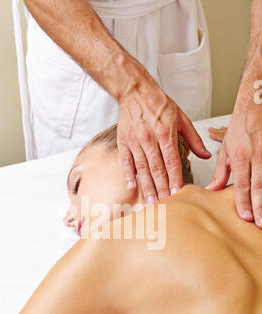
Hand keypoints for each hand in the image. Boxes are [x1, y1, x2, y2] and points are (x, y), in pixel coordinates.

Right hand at [116, 80, 211, 203]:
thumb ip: (194, 139)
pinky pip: (126, 162)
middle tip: (164, 204)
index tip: (177, 192)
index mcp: (165, 133)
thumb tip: (206, 156)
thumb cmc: (159, 104)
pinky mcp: (124, 142)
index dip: (174, 179)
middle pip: (157, 169)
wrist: (135, 91)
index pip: (172, 161)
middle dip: (161, 188)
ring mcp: (135, 141)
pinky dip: (128, 175)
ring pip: (142, 168)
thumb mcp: (181, 118)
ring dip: (147, 186)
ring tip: (150, 201)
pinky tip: (131, 187)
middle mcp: (150, 138)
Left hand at [206, 108, 261, 228]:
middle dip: (259, 206)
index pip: (242, 184)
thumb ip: (220, 173)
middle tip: (259, 223)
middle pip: (258, 186)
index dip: (244, 202)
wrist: (256, 107)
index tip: (245, 217)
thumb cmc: (241, 128)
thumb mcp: (226, 150)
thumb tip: (211, 190)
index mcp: (241, 157)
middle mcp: (256, 156)